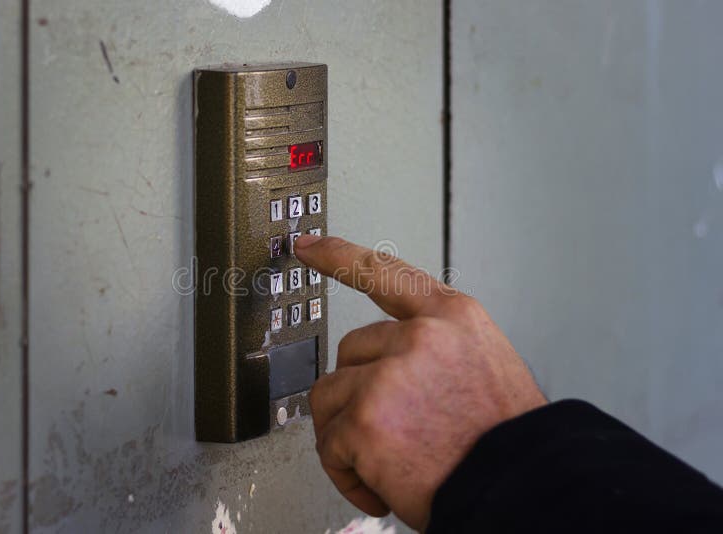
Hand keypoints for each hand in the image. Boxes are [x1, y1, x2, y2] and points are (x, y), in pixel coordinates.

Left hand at [295, 235, 546, 531]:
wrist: (524, 489)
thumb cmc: (504, 441)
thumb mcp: (484, 367)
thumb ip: (436, 350)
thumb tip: (384, 363)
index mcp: (453, 316)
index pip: (384, 272)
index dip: (339, 256)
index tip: (308, 246)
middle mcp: (421, 336)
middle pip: (350, 353)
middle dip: (361, 394)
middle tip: (395, 430)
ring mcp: (390, 375)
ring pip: (331, 397)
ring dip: (350, 435)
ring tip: (392, 459)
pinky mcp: (365, 418)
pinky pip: (328, 445)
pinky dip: (347, 474)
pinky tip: (382, 485)